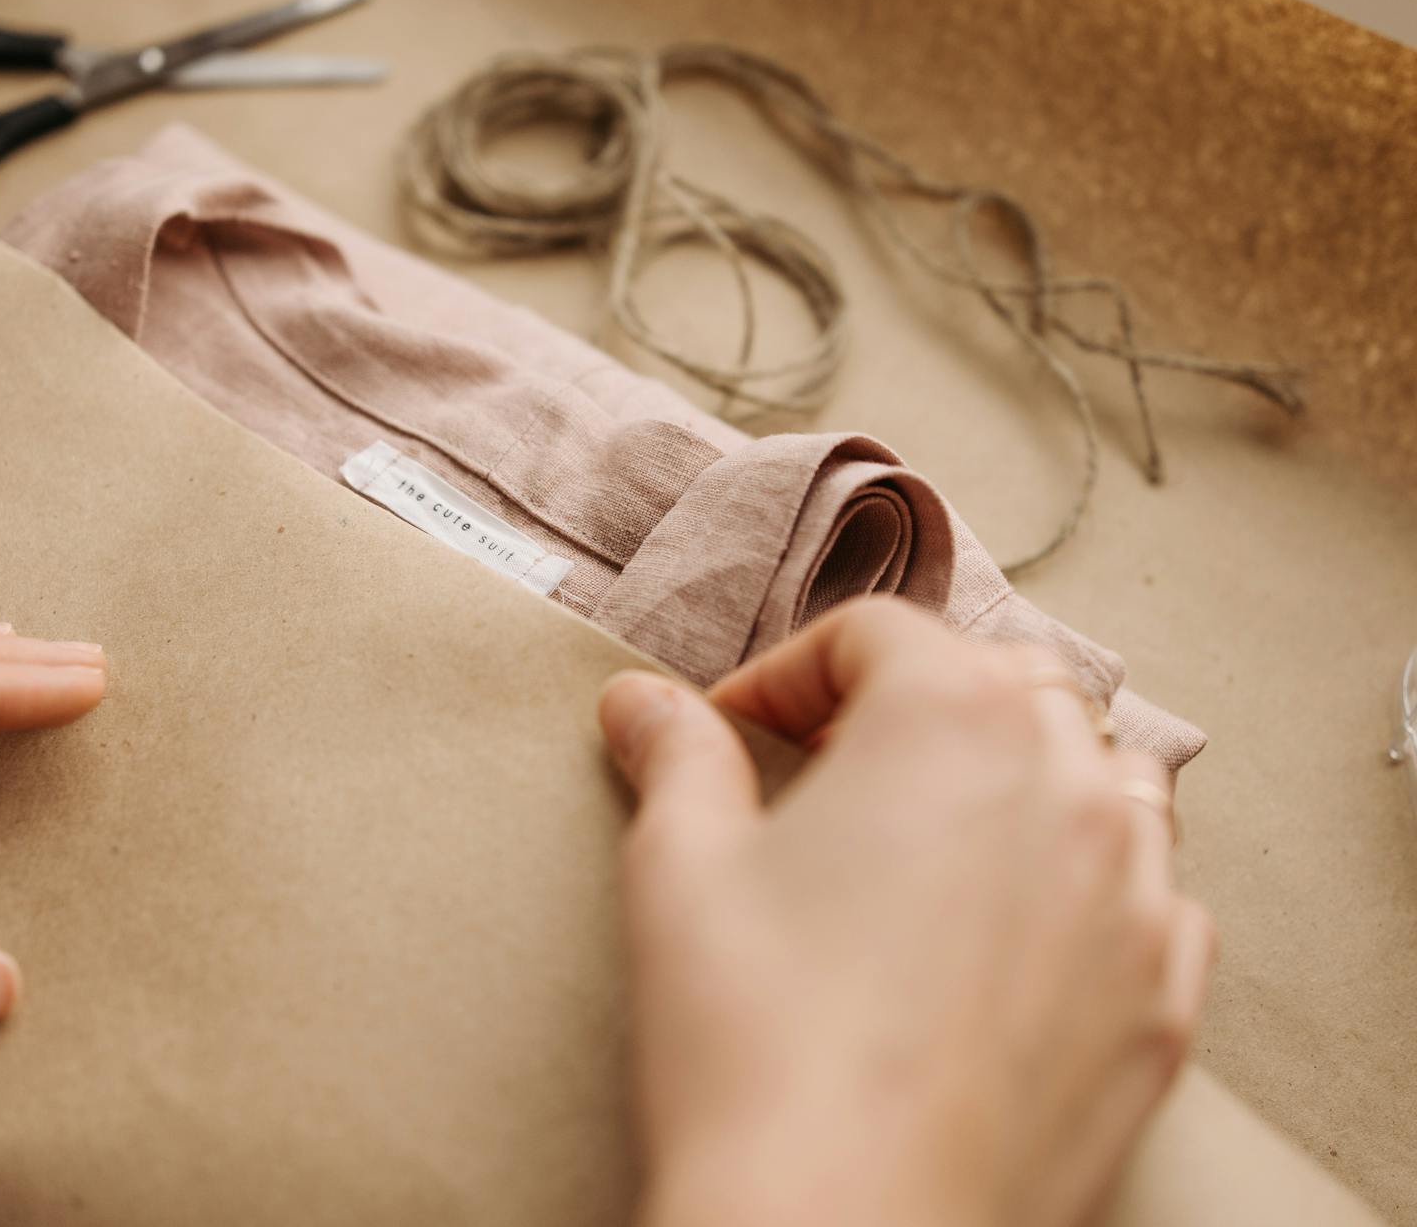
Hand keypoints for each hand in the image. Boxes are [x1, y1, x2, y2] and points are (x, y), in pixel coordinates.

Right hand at [599, 597, 1212, 1226]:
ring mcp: (1135, 896)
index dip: (783, 673)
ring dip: (1020, 777)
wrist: (842, 1226)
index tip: (732, 729)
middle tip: (822, 773)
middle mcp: (1068, 784)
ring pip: (1101, 777)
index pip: (873, 634)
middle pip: (1001, 684)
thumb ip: (676, 757)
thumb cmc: (755, 1041)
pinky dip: (1091, 885)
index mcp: (953, 718)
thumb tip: (641, 702)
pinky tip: (1014, 934)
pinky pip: (1151, 898)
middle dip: (908, 706)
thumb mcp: (682, 867)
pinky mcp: (1160, 1002)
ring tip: (934, 836)